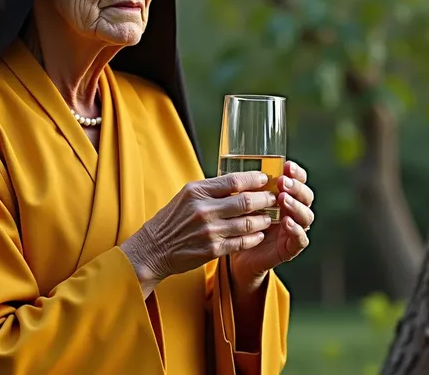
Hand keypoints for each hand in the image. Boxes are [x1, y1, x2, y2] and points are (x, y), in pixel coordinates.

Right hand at [119, 171, 276, 296]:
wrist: (154, 248)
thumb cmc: (173, 219)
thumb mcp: (186, 196)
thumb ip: (211, 189)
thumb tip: (239, 182)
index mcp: (197, 191)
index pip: (233, 180)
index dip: (254, 179)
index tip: (266, 178)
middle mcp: (203, 209)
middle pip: (245, 201)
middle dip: (264, 199)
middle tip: (274, 198)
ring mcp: (209, 231)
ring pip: (247, 223)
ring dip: (263, 219)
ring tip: (269, 217)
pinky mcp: (212, 250)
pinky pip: (241, 242)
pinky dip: (254, 237)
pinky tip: (259, 234)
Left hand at [229, 161, 313, 286]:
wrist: (238, 255)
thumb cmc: (241, 223)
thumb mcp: (244, 202)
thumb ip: (247, 188)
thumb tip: (238, 166)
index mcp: (286, 197)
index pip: (299, 181)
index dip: (297, 173)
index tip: (287, 165)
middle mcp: (294, 212)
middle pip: (306, 196)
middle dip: (296, 187)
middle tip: (283, 182)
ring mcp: (295, 229)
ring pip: (306, 216)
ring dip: (296, 205)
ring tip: (283, 199)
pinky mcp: (291, 248)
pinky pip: (300, 239)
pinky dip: (296, 230)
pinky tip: (286, 222)